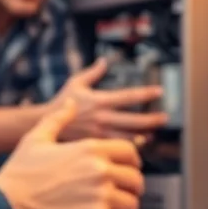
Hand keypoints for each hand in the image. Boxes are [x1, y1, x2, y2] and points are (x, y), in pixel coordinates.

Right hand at [0, 98, 145, 208]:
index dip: (132, 166)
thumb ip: (58, 119)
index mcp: (91, 148)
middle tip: (117, 203)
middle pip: (136, 181)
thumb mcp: (36, 139)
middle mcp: (100, 170)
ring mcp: (101, 195)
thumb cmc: (18, 176)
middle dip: (129, 194)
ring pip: (132, 208)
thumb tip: (71, 105)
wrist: (4, 207)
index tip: (126, 176)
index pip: (130, 153)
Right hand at [53, 57, 168, 141]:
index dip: (145, 94)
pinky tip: (137, 146)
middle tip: (164, 117)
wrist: (43, 125)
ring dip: (143, 135)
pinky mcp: (95, 146)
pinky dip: (128, 148)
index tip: (159, 91)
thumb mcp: (75, 83)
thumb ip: (93, 72)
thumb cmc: (61, 103)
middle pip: (133, 120)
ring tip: (154, 134)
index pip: (128, 96)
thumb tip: (105, 61)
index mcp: (99, 101)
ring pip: (127, 137)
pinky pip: (115, 148)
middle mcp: (102, 118)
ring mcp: (99, 134)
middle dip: (151, 119)